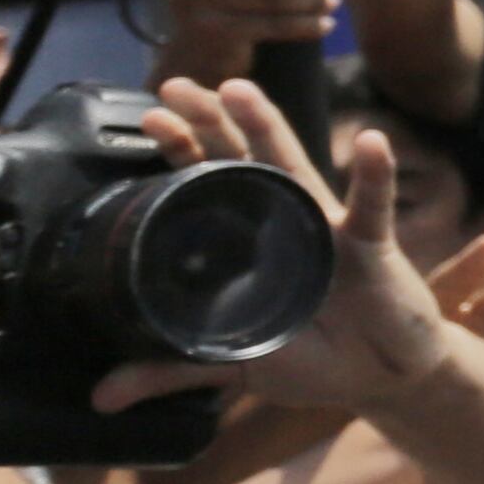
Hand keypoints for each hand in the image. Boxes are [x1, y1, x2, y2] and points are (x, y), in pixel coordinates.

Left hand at [99, 79, 455, 415]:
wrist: (382, 379)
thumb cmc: (313, 358)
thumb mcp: (234, 363)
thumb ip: (172, 369)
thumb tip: (101, 397)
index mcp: (251, 241)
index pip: (210, 183)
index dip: (181, 150)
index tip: (150, 117)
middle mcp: (285, 221)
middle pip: (243, 159)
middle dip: (211, 121)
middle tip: (177, 86)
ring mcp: (328, 229)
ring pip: (294, 168)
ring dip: (268, 128)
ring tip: (241, 91)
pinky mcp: (372, 248)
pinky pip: (371, 208)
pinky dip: (375, 176)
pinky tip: (374, 142)